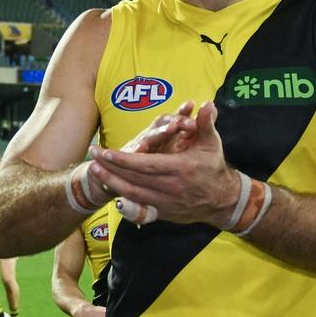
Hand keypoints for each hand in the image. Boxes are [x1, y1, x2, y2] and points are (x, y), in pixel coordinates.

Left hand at [88, 101, 238, 226]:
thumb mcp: (212, 144)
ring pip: (132, 194)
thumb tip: (206, 104)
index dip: (123, 159)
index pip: (145, 165)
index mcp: (180, 169)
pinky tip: (109, 192)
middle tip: (93, 156)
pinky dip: (123, 202)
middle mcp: (170, 188)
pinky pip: (139, 209)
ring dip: (111, 182)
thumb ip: (206, 124)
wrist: (222, 201)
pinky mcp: (162, 213)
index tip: (105, 151)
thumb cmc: (212, 168)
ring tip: (95, 170)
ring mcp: (165, 203)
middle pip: (133, 179)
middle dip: (110, 168)